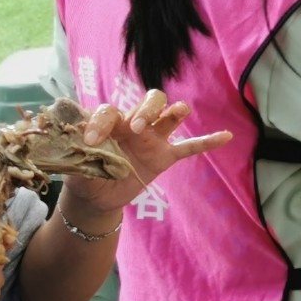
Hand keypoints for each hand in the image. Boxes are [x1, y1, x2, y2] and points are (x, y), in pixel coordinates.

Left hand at [61, 92, 233, 218]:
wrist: (96, 199)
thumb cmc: (83, 176)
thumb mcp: (74, 167)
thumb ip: (75, 154)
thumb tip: (74, 141)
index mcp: (110, 124)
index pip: (110, 111)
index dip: (101, 122)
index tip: (90, 141)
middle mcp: (134, 125)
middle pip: (149, 101)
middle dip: (147, 109)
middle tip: (136, 127)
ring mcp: (152, 139)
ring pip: (169, 115)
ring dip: (174, 110)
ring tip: (178, 113)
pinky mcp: (165, 157)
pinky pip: (190, 147)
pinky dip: (207, 141)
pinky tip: (226, 136)